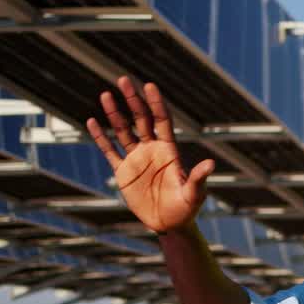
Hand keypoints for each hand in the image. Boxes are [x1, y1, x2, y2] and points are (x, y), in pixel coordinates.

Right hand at [87, 77, 213, 233]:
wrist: (170, 224)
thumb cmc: (187, 208)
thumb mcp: (194, 193)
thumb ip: (198, 178)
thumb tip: (211, 164)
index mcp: (169, 150)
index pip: (161, 121)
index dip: (155, 104)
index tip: (148, 85)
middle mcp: (152, 150)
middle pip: (141, 119)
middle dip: (133, 100)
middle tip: (123, 79)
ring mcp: (136, 159)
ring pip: (123, 131)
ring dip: (114, 114)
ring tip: (106, 95)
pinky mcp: (123, 172)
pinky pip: (110, 151)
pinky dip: (101, 137)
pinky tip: (92, 122)